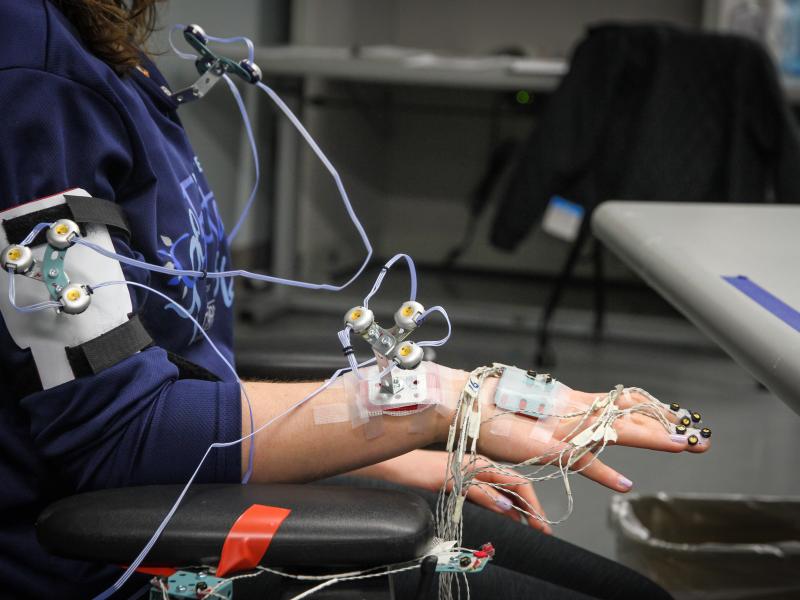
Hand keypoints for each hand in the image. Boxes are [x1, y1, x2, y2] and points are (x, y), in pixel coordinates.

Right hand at [353, 449, 551, 533]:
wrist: (398, 465)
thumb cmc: (423, 472)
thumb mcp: (458, 486)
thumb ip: (481, 494)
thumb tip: (506, 509)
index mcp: (481, 465)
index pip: (515, 481)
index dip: (532, 501)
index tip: (540, 522)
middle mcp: (478, 464)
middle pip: (516, 481)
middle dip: (533, 506)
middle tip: (543, 527)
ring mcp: (466, 469)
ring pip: (503, 483)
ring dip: (521, 505)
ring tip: (533, 524)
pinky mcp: (452, 476)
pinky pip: (478, 487)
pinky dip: (492, 498)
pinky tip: (503, 509)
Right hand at [475, 378, 710, 493]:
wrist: (466, 407)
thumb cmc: (495, 412)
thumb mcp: (537, 412)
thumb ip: (558, 414)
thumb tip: (575, 414)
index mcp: (573, 401)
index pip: (622, 402)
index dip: (653, 408)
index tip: (681, 415)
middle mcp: (574, 410)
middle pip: (629, 415)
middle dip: (666, 425)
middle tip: (700, 437)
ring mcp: (562, 425)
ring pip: (614, 431)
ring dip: (649, 439)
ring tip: (683, 445)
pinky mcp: (545, 444)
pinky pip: (579, 459)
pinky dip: (602, 471)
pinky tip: (624, 483)